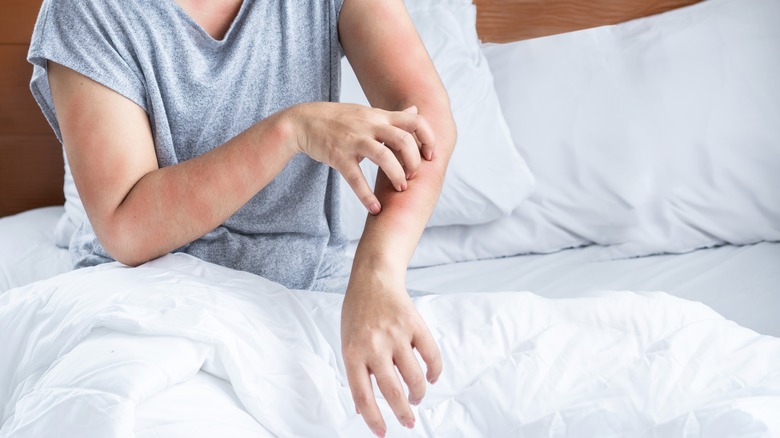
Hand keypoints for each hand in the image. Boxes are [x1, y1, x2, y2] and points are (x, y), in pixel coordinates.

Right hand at [285, 102, 434, 213]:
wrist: (302, 121)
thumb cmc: (338, 119)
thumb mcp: (367, 112)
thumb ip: (392, 115)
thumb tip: (415, 110)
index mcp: (379, 116)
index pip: (414, 121)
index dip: (428, 138)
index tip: (430, 156)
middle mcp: (370, 126)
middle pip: (403, 140)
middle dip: (414, 162)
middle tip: (412, 176)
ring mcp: (354, 140)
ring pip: (384, 157)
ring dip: (397, 176)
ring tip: (401, 189)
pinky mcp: (338, 156)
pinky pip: (356, 178)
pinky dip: (366, 196)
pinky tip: (375, 208)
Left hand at [341, 266, 441, 436]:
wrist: (373, 278)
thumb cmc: (358, 313)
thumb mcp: (347, 342)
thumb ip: (356, 372)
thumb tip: (362, 407)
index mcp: (353, 353)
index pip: (363, 395)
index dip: (373, 419)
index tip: (383, 433)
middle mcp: (375, 346)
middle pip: (393, 391)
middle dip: (403, 413)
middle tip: (409, 422)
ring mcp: (396, 335)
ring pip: (414, 377)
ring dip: (418, 394)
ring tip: (416, 398)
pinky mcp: (415, 325)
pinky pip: (431, 356)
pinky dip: (434, 371)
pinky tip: (431, 378)